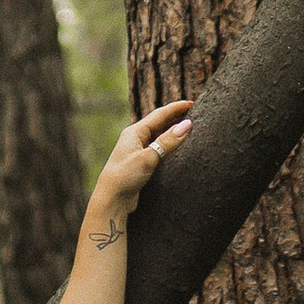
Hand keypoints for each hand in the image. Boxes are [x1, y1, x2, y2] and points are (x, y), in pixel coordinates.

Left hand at [83, 100, 192, 248]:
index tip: (191, 103)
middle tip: (192, 112)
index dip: (176, 108)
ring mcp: (137, 151)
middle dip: (174, 117)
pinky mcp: (141, 164)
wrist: (111, 200)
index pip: (159, 115)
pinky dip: (168, 145)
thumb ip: (168, 141)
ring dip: (172, 130)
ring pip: (158, 136)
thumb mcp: (148, 157)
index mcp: (134, 132)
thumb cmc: (124, 176)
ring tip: (187, 126)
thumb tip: (187, 124)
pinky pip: (158, 149)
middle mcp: (135, 139)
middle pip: (158, 123)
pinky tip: (176, 147)